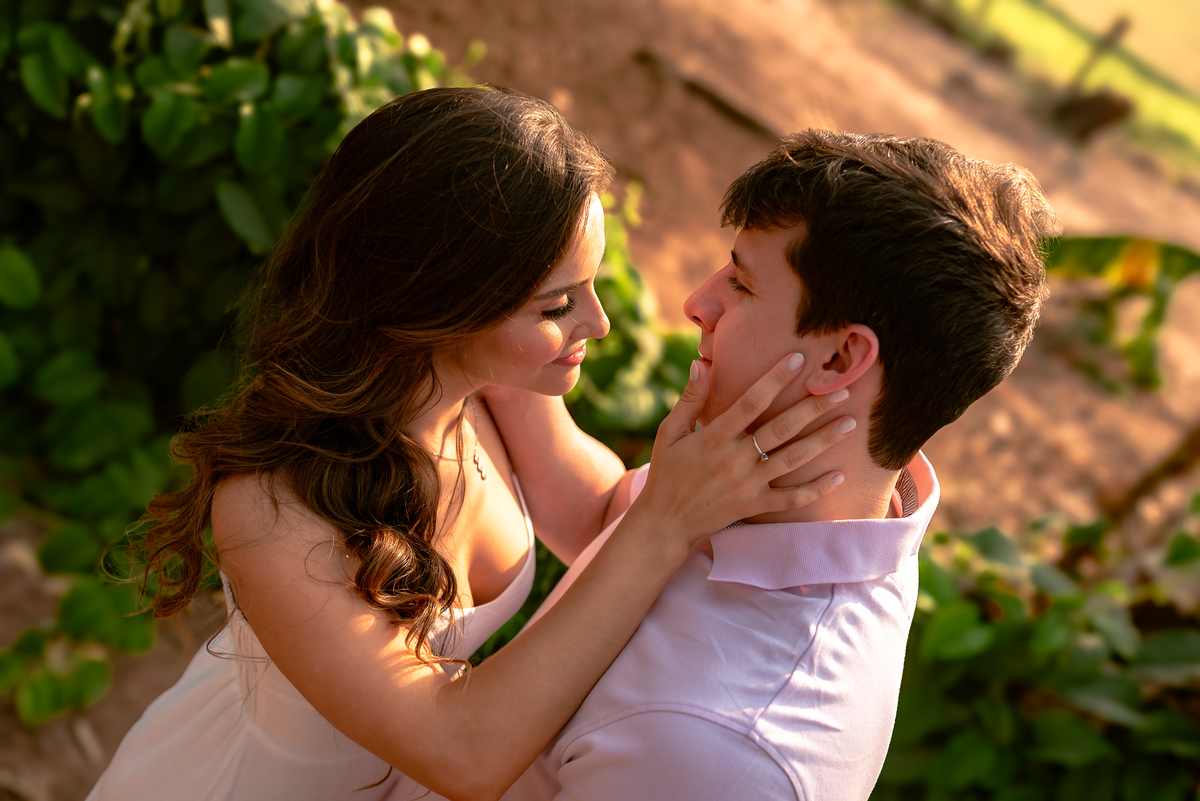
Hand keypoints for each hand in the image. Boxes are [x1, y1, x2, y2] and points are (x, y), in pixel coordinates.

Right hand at [628, 353, 851, 548]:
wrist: (665, 522)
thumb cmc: (667, 472)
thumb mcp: (669, 432)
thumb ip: (690, 399)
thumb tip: (702, 363)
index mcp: (714, 437)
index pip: (751, 401)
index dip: (775, 379)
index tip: (798, 359)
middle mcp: (735, 459)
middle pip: (781, 429)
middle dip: (813, 408)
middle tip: (842, 391)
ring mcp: (747, 485)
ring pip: (792, 460)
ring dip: (823, 441)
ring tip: (849, 424)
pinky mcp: (754, 506)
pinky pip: (790, 499)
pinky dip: (815, 490)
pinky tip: (838, 477)